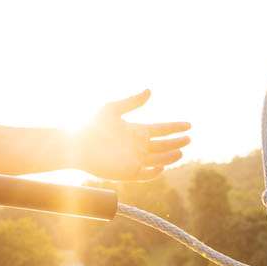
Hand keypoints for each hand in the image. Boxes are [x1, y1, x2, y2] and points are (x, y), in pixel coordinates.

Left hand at [73, 90, 191, 180]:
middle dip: (176, 142)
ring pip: (158, 160)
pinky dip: (155, 172)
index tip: (189, 125)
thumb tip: (149, 90)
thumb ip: (132, 102)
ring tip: (181, 152)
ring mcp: (134, 161)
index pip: (161, 130)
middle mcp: (138, 147)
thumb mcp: (112, 109)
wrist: (77, 144)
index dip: (175, 128)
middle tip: (189, 139)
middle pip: (163, 145)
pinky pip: (146, 175)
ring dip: (169, 157)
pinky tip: (162, 166)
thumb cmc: (92, 125)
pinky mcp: (128, 173)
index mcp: (137, 131)